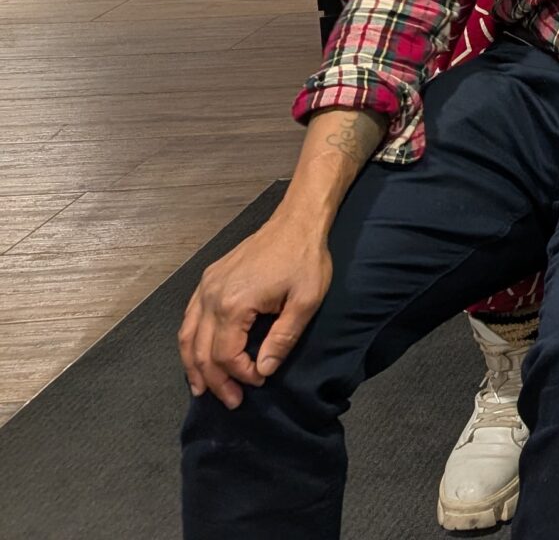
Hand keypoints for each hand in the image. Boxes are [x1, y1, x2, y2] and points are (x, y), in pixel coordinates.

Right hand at [178, 213, 333, 406]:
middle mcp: (211, 297)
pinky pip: (189, 318)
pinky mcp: (208, 279)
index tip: (259, 382)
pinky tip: (197, 355)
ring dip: (193, 366)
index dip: (240, 375)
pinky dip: (190, 342)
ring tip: (203, 389)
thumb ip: (283, 338)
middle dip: (215, 381)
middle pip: (201, 351)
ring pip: (187, 337)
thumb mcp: (306, 301)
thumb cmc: (305, 259)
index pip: (225, 355)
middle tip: (231, 401)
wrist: (296, 221)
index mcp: (234, 304)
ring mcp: (205, 287)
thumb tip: (264, 370)